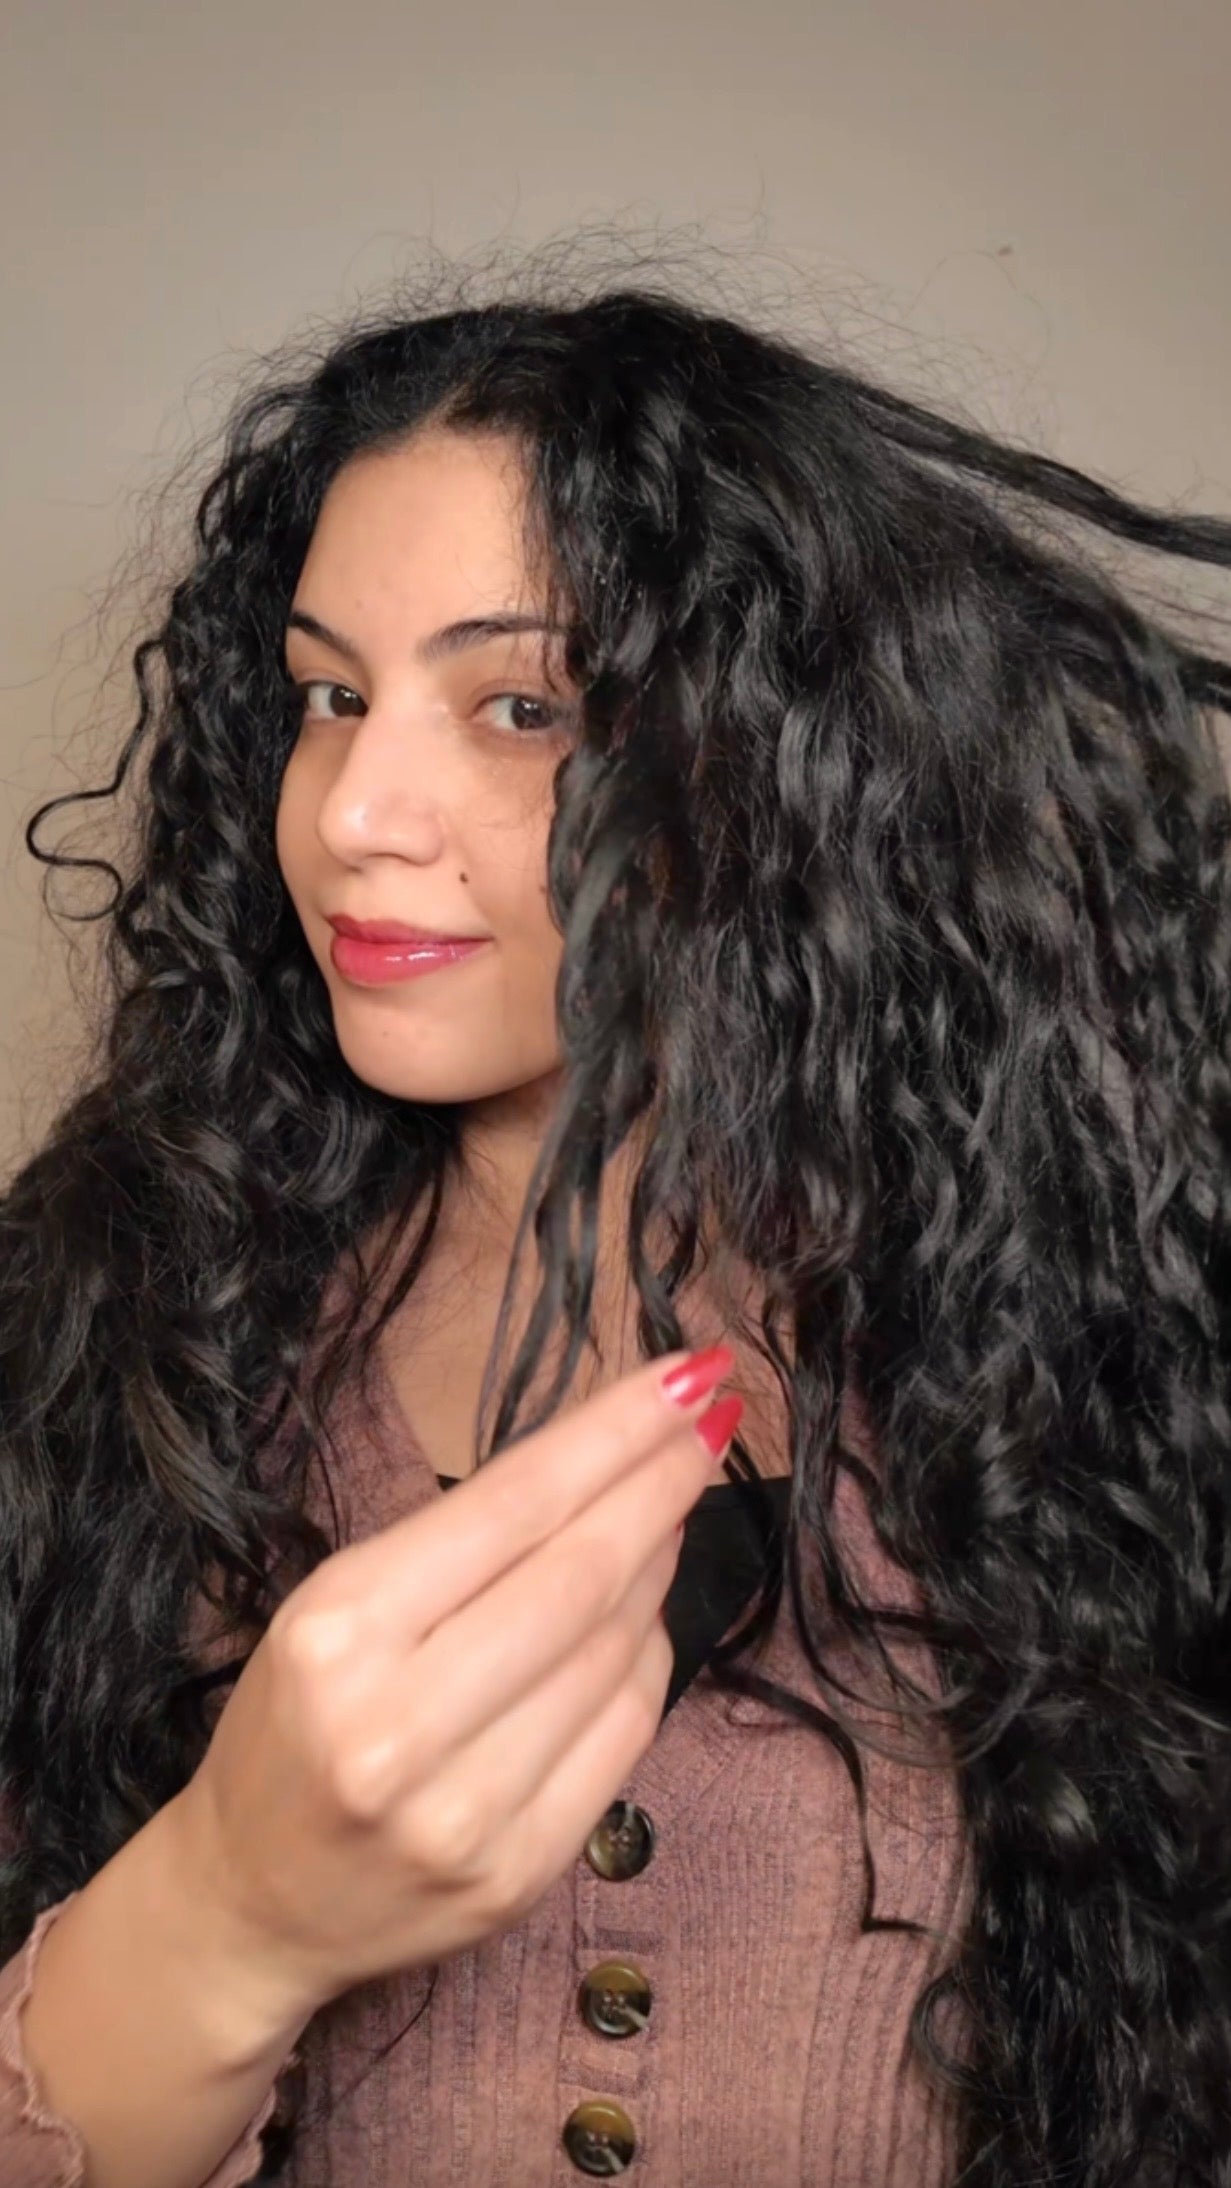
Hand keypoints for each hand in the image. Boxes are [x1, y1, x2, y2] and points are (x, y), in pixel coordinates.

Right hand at [166, 1346, 740, 2020]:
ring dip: (662, 1563)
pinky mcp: (518, 1875)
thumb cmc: (294, 1725)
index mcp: (340, 1631)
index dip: (618, 1431)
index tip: (690, 1374)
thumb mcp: (332, 1608)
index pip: (515, 1505)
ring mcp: (465, 1813)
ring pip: (615, 1651)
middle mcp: (399, 1726)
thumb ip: (458, 1547)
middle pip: (580, 1574)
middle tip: (718, 1416)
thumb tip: (613, 1464)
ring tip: (673, 1505)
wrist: (251, 1904)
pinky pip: (624, 1734)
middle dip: (664, 1482)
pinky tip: (646, 1612)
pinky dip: (649, 1656)